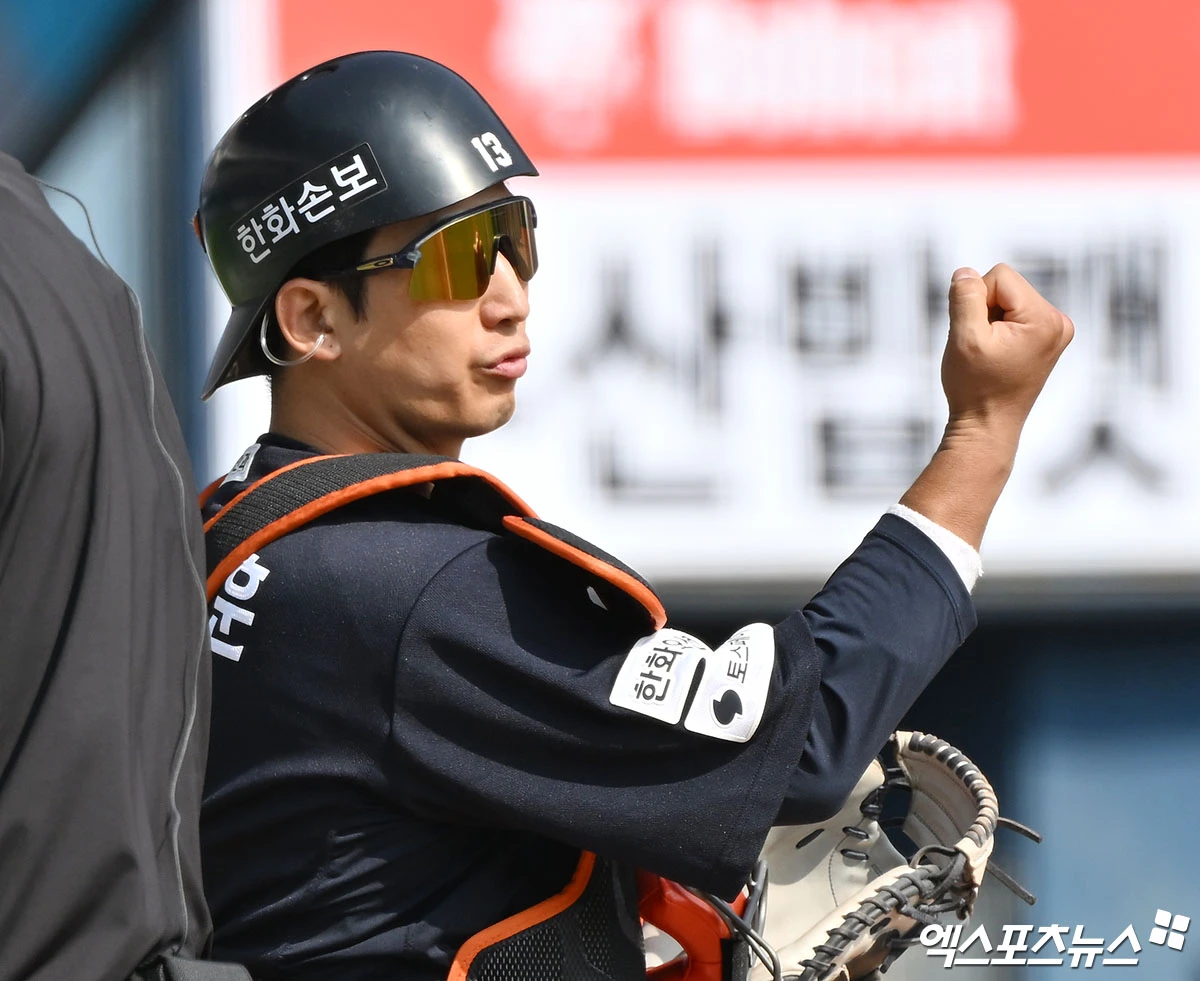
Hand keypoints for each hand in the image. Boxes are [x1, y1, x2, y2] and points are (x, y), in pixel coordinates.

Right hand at [898, 264, 1073, 549]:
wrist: (987, 427)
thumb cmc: (975, 387)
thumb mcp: (964, 337)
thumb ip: (965, 297)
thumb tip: (965, 271)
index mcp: (1046, 319)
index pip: (1000, 276)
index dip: (976, 300)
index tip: (977, 336)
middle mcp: (1059, 321)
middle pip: (1005, 285)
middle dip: (984, 310)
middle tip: (982, 347)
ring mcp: (1056, 330)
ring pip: (1007, 299)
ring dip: (989, 320)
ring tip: (989, 354)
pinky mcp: (1046, 338)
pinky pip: (1013, 314)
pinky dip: (997, 329)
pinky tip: (996, 355)